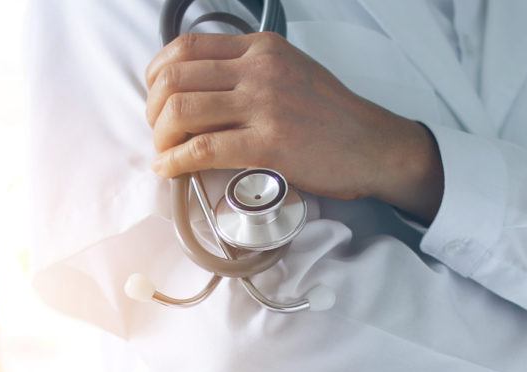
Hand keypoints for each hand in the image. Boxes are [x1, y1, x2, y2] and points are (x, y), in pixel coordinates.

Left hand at [144, 33, 444, 219]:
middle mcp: (259, 69)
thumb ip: (246, 71)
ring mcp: (264, 104)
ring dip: (160, 136)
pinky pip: (203, 148)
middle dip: (153, 109)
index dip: (157, 74)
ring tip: (164, 152)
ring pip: (181, 111)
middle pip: (175, 78)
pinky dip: (175, 161)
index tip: (155, 97)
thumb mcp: (288, 71)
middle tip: (158, 131)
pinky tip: (169, 170)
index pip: (186, 46)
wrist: (374, 146)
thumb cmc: (330, 115)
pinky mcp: (269, 143)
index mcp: (260, 48)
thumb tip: (196, 88)